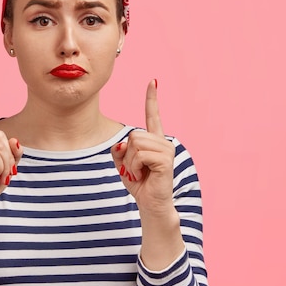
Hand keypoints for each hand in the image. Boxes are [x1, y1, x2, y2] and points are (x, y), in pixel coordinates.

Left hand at [111, 79, 176, 214]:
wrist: (151, 205)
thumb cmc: (139, 184)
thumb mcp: (123, 163)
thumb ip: (119, 149)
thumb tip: (123, 143)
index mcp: (154, 140)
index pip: (152, 115)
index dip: (152, 98)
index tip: (153, 81)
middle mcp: (163, 141)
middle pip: (133, 135)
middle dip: (127, 154)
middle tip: (136, 170)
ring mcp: (166, 150)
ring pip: (135, 144)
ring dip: (130, 162)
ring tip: (140, 173)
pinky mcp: (166, 160)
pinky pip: (139, 155)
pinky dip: (135, 167)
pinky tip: (143, 177)